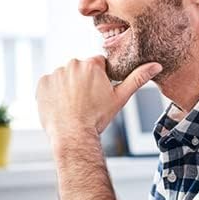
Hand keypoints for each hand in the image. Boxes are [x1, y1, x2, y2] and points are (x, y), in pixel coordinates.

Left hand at [36, 56, 161, 142]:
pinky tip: (60, 106)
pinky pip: (49, 84)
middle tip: (86, 101)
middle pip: (80, 69)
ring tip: (73, 105)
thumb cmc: (97, 118)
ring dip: (67, 87)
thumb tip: (156, 65)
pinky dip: (53, 93)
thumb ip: (137, 78)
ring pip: (64, 76)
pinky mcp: (42, 83)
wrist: (73, 135)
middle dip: (82, 81)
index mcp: (91, 64)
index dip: (99, 79)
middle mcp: (72, 64)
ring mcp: (55, 73)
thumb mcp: (120, 98)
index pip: (97, 64)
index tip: (97, 93)